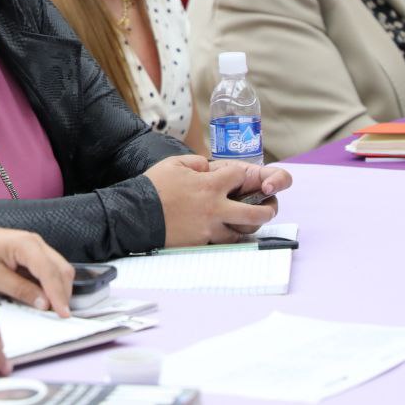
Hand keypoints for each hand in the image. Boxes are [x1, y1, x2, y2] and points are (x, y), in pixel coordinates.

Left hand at [0, 219, 72, 317]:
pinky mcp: (29, 254)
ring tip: (53, 312)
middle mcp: (35, 242)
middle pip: (62, 270)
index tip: (64, 315)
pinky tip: (44, 300)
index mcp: (25, 244)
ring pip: (58, 270)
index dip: (59, 295)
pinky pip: (48, 270)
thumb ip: (20, 290)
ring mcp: (34, 247)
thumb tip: (45, 304)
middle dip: (64, 293)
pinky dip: (50, 285)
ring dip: (59, 289)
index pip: (51, 272)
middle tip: (60, 317)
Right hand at [143, 154, 280, 245]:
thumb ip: (196, 162)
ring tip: (246, 224)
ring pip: (239, 232)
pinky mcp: (200, 242)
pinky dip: (224, 238)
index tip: (238, 178)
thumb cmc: (154, 186)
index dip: (242, 176)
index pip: (240, 177)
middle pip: (254, 213)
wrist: (136, 214)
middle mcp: (215, 208)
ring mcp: (209, 228)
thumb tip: (208, 167)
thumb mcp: (174, 163)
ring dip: (244, 227)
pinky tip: (223, 234)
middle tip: (268, 210)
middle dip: (266, 211)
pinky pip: (220, 242)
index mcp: (210, 185)